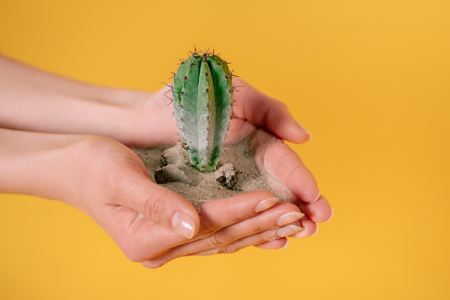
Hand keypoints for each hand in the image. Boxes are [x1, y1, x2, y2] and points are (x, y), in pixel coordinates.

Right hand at [60, 136, 305, 267]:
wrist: (74, 167)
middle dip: (260, 224)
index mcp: (146, 240)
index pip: (206, 225)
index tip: (273, 197)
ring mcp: (169, 244)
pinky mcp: (176, 232)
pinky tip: (266, 223)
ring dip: (259, 229)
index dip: (241, 210)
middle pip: (221, 238)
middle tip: (298, 213)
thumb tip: (191, 226)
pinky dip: (244, 228)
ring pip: (224, 240)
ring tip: (293, 220)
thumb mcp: (118, 178)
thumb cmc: (92, 166)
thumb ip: (155, 204)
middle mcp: (160, 249)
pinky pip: (217, 235)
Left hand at [122, 78, 332, 242]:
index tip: (317, 200)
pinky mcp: (210, 196)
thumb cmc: (187, 99)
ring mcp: (229, 182)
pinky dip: (251, 227)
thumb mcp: (234, 94)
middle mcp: (247, 162)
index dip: (301, 180)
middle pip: (280, 188)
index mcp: (257, 137)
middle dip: (300, 207)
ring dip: (281, 222)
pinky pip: (233, 214)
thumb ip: (270, 111)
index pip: (284, 162)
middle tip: (315, 226)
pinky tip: (268, 242)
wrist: (141, 120)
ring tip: (299, 236)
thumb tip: (305, 138)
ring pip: (261, 205)